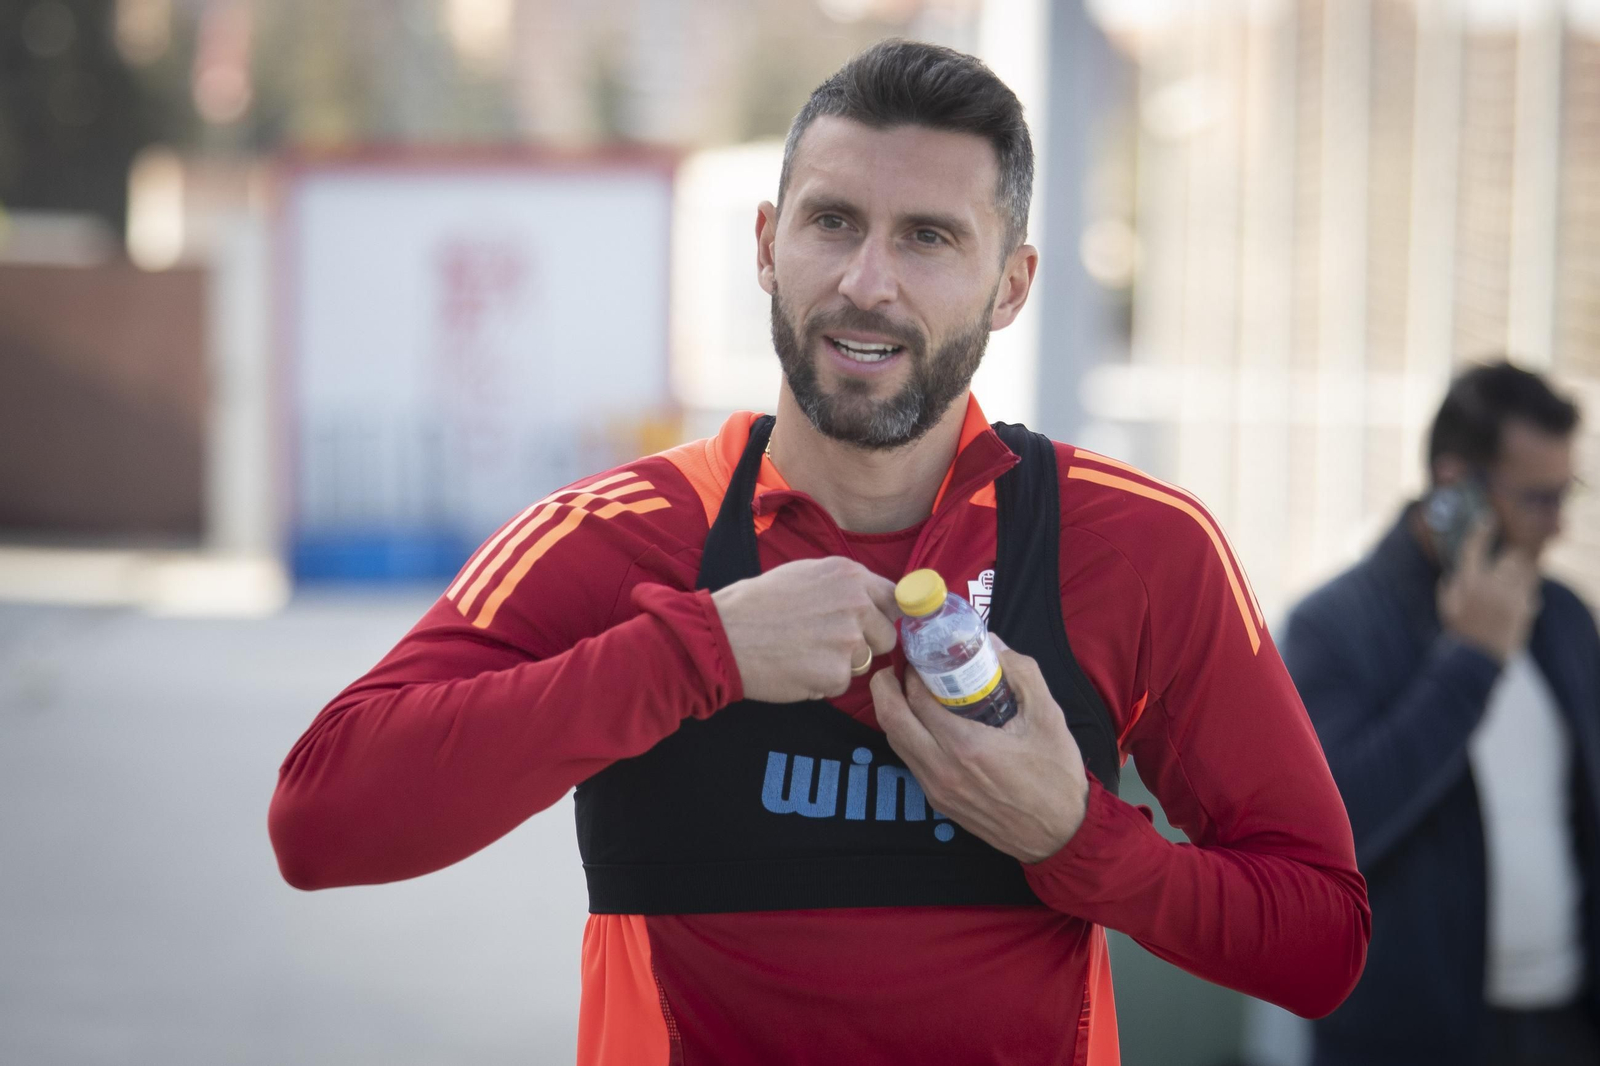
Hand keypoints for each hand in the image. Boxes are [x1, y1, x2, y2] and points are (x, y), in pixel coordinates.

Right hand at [712, 556, 899, 702]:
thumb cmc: (755, 604)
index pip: (894, 599)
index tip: (869, 625)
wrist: (723, 635)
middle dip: (865, 644)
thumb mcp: (804, 574)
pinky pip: (841, 683)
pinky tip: (795, 669)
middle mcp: (857, 603)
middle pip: (886, 635)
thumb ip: (843, 586)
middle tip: (826, 643)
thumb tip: (871, 601)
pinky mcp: (837, 673)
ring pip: (864, 661)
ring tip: (804, 653)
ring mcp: (849, 640)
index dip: (880, 616)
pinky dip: (822, 682)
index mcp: (849, 574)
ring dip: (841, 664)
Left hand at [870, 635, 1089, 862]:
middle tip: (896, 666)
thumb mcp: (1048, 716)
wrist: (1060, 835)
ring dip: (893, 711)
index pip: (917, 699)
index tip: (918, 654)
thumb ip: (1021, 673)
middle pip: (891, 720)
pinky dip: (907, 734)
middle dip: (885, 686)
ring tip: (905, 688)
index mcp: (967, 747)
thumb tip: (991, 643)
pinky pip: (910, 760)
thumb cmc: (1056, 776)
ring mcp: (937, 789)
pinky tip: (923, 721)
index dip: (911, 671)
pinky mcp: (938, 801)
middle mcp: (942, 769)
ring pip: (896, 742)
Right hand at [1438, 520, 1539, 663]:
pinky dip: (1525, 593)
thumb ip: (1450, 584)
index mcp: (1469, 582)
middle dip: (1511, 556)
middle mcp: (1492, 586)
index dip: (1482, 530)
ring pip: (1526, 572)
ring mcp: (1511, 597)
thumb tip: (1455, 567)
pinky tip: (1514, 602)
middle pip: (1512, 556)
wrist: (1478, 657)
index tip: (1488, 519)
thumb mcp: (1446, 606)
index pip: (1476, 547)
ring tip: (1511, 580)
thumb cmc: (1458, 630)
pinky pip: (1531, 591)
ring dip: (1521, 572)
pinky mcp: (1525, 608)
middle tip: (1507, 559)